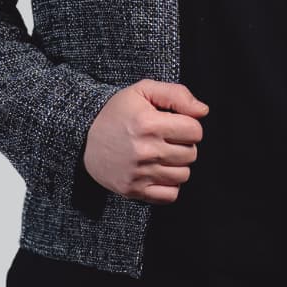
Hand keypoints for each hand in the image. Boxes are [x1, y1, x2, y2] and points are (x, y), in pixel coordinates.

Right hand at [82, 79, 209, 203]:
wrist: (83, 137)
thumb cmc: (117, 112)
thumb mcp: (143, 91)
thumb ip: (176, 94)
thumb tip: (203, 111)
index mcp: (148, 123)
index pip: (195, 130)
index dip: (189, 125)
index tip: (175, 123)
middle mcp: (145, 150)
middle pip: (192, 153)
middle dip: (184, 144)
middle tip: (167, 138)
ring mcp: (139, 173)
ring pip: (184, 175)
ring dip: (178, 164)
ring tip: (162, 154)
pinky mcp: (134, 190)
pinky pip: (171, 195)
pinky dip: (169, 185)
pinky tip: (158, 171)